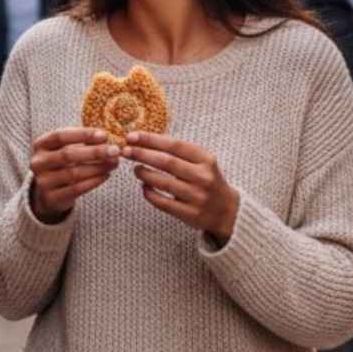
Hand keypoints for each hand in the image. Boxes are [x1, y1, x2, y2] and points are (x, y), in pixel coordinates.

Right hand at [28, 128, 120, 223]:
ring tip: (114, 163)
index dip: (82, 134)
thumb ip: (83, 142)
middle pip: (67, 155)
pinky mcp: (51, 198)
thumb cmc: (63, 163)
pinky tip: (106, 175)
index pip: (60, 136)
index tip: (104, 135)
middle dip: (94, 152)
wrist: (48, 192)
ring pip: (73, 173)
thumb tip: (106, 139)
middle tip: (115, 151)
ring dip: (97, 168)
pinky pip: (76, 189)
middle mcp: (38, 162)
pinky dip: (93, 181)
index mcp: (40, 144)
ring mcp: (43, 181)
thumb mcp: (67, 149)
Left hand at [123, 131, 240, 243]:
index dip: (150, 140)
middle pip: (166, 162)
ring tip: (135, 169)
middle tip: (125, 151)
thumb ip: (179, 151)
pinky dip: (150, 194)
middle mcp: (203, 177)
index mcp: (205, 159)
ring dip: (144, 174)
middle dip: (142, 154)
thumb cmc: (207, 179)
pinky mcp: (190, 214)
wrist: (226, 210)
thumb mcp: (202, 161)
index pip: (174, 145)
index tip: (131, 136)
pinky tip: (144, 187)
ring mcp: (197, 197)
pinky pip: (163, 203)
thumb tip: (144, 140)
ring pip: (163, 183)